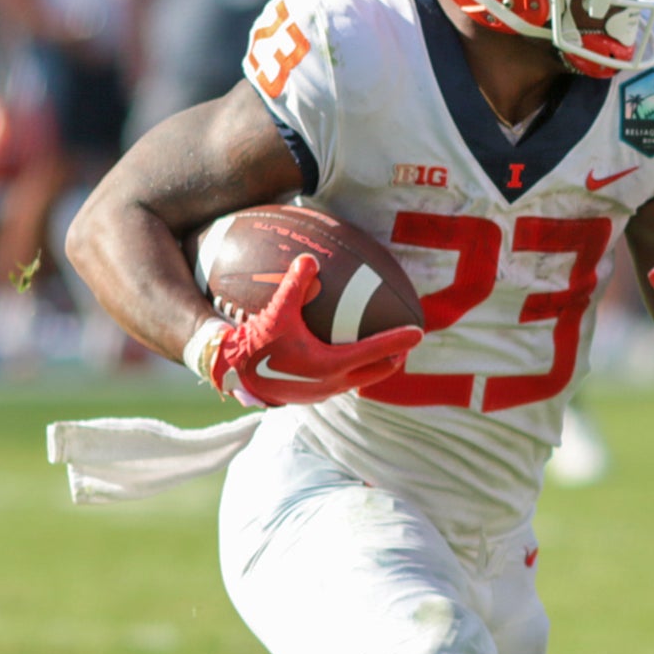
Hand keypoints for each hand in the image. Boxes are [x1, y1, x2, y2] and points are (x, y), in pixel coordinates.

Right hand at [188, 253, 422, 407]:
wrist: (233, 376)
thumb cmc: (255, 344)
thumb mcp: (276, 312)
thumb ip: (295, 284)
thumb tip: (310, 257)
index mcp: (331, 364)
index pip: (377, 352)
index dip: (400, 341)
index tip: (420, 332)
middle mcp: (333, 383)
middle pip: (378, 372)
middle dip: (395, 358)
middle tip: (407, 344)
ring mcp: (323, 393)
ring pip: (360, 380)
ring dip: (375, 367)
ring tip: (384, 352)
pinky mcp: (312, 396)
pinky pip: (342, 382)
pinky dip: (353, 370)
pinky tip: (345, 357)